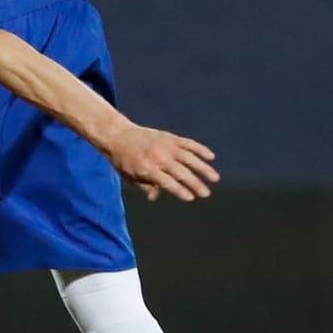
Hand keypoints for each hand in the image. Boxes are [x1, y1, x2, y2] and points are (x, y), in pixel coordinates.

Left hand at [104, 126, 218, 201]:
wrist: (118, 135)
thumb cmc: (123, 160)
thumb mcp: (129, 177)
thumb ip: (144, 187)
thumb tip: (154, 196)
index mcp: (146, 168)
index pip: (167, 182)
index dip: (179, 190)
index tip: (191, 197)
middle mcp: (157, 157)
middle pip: (180, 172)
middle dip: (194, 183)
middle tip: (206, 194)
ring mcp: (165, 145)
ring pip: (188, 157)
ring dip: (203, 168)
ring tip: (215, 178)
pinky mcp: (169, 137)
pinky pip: (188, 143)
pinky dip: (199, 149)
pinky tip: (210, 157)